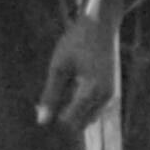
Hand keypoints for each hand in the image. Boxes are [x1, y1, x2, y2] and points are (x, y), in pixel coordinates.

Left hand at [36, 0, 120, 137]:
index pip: (70, 121)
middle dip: (62, 116)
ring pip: (86, 119)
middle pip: (79, 124)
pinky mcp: (109, 92)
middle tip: (47, 97)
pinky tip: (69, 88)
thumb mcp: (59, 67)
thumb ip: (51, 95)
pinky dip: (79, 105)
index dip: (53, 115)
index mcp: (92, 91)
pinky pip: (92, 110)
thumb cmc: (77, 42)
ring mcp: (110, 95)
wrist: (101, 25)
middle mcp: (105, 97)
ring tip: (59, 90)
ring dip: (71, 112)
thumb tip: (42, 121)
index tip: (39, 104)